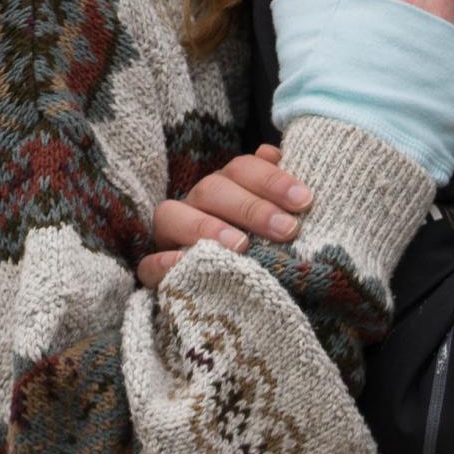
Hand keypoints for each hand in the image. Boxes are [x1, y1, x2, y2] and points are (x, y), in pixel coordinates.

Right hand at [140, 145, 314, 284]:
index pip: (242, 169)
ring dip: (207, 227)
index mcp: (224, 186)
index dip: (273, 180)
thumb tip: (273, 154)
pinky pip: (148, 262)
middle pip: (213, 188)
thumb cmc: (254, 247)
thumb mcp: (269, 219)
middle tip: (286, 229)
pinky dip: (164, 262)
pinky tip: (187, 264)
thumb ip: (272, 188)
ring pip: (173, 215)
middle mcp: (195, 203)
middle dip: (252, 207)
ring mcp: (169, 234)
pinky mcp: (153, 270)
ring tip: (241, 246)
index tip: (304, 201)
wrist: (219, 299)